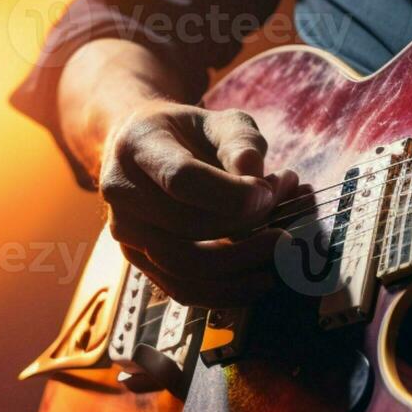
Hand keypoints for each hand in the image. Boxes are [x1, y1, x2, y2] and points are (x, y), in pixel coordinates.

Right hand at [99, 102, 298, 307]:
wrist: (141, 150)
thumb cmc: (187, 133)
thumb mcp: (217, 120)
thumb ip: (241, 141)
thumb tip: (258, 181)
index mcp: (138, 147)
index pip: (182, 179)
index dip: (232, 193)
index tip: (270, 192)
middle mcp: (122, 193)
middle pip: (186, 226)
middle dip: (248, 226)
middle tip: (289, 212)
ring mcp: (126, 232)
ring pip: (184, 267)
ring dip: (242, 264)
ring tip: (280, 249)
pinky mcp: (138, 261)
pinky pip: (182, 289)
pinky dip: (225, 291)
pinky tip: (260, 279)